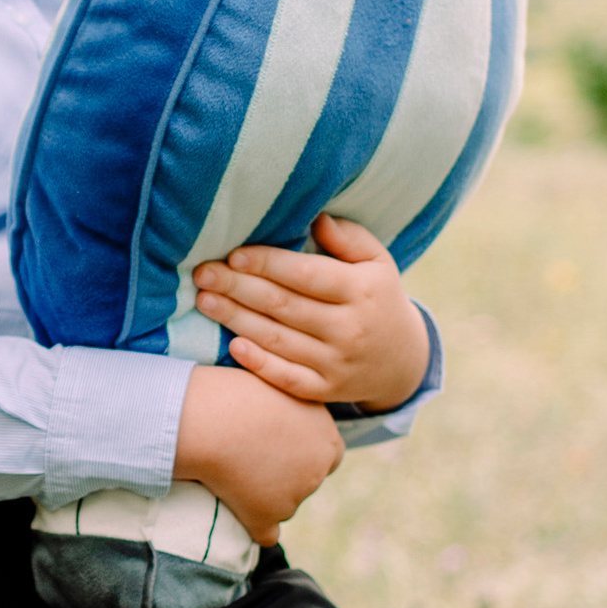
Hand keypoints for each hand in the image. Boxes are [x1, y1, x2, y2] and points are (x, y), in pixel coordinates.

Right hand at [172, 365, 341, 544]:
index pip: (329, 455)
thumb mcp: (278, 385)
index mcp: (327, 437)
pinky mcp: (266, 516)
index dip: (305, 451)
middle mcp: (317, 471)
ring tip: (235, 467)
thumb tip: (281, 411)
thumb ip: (290, 405)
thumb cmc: (238, 392)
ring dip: (266, 494)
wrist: (212, 419)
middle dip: (288, 474)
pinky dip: (256, 528)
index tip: (282, 443)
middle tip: (255, 454)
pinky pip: (266, 534)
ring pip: (283, 504)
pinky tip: (242, 515)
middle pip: (307, 481)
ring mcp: (294, 497)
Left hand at [192, 213, 429, 411]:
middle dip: (239, 288)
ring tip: (204, 301)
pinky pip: (288, 379)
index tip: (234, 254)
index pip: (307, 274)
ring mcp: (338, 363)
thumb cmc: (378, 298)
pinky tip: (232, 346)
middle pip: (284, 306)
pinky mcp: (327, 390)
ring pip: (278, 340)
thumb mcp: (378, 262)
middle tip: (203, 274)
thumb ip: (348, 238)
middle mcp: (350, 328)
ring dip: (237, 320)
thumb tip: (316, 217)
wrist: (403, 361)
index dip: (267, 263)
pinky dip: (259, 364)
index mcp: (361, 290)